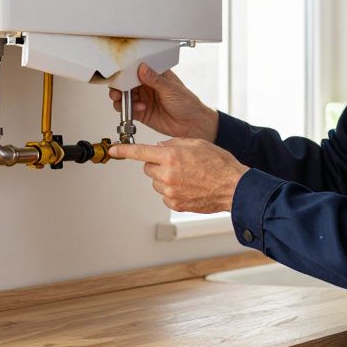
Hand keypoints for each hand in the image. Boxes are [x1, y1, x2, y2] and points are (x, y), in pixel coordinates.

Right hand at [108, 63, 218, 140]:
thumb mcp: (171, 88)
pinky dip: (129, 110)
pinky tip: (139, 109)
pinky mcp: (141, 113)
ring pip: (124, 97)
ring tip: (127, 101)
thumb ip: (155, 79)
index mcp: (155, 76)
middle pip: (126, 84)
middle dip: (119, 86)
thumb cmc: (187, 103)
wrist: (192, 124)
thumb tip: (143, 68)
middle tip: (118, 90)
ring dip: (121, 99)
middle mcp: (147, 87)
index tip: (120, 74)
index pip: (136, 70)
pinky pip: (128, 111)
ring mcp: (144, 100)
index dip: (126, 71)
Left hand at [109, 138, 248, 212]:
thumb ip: (173, 144)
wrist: (233, 187)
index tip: (113, 151)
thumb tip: (159, 148)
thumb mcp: (196, 143)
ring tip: (187, 176)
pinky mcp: (175, 204)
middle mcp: (167, 175)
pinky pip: (165, 195)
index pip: (139, 152)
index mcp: (170, 156)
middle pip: (148, 168)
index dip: (123, 151)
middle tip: (177, 164)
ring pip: (156, 182)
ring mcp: (170, 191)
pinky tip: (189, 187)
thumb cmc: (219, 164)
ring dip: (165, 178)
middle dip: (158, 164)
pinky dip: (173, 191)